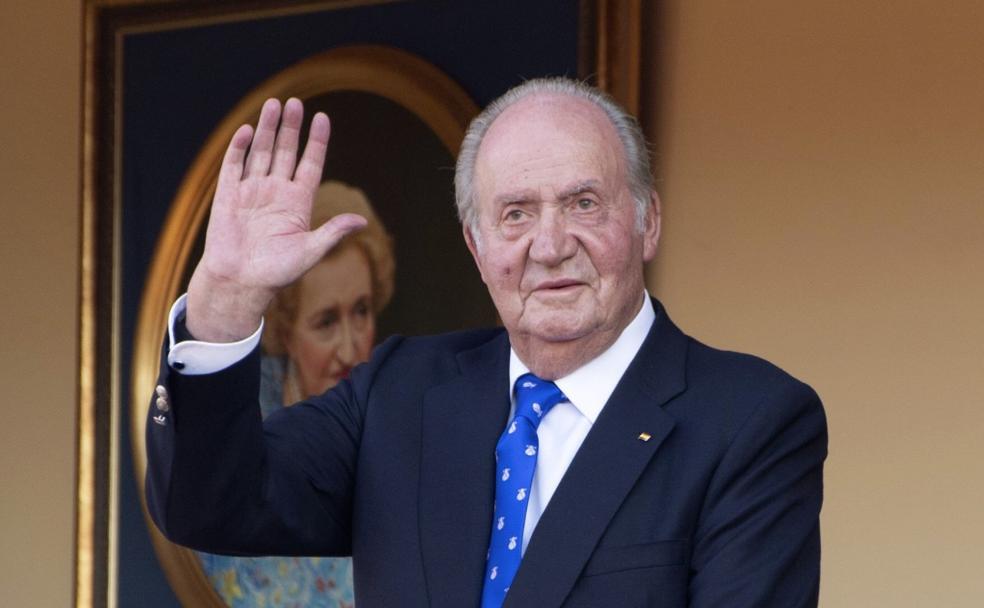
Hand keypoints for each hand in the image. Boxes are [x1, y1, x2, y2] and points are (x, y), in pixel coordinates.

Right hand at [186, 98, 366, 341]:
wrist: (240, 284)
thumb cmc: (276, 273)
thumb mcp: (310, 252)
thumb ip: (332, 232)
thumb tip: (361, 221)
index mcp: (298, 203)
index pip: (310, 164)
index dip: (317, 142)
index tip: (322, 118)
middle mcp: (276, 192)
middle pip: (285, 152)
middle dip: (290, 128)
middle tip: (295, 102)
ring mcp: (252, 191)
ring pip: (262, 153)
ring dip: (268, 129)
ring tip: (275, 104)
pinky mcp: (228, 196)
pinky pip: (234, 166)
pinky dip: (240, 148)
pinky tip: (249, 130)